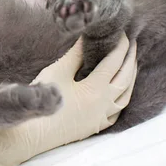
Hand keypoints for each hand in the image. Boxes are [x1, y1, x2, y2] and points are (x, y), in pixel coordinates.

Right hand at [0, 32, 136, 165]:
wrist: (32, 133)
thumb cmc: (42, 100)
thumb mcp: (57, 72)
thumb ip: (75, 55)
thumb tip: (86, 37)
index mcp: (96, 88)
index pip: (114, 62)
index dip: (120, 46)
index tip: (123, 32)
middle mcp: (104, 104)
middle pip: (126, 78)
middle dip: (130, 59)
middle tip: (132, 44)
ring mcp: (101, 117)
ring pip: (126, 96)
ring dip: (131, 79)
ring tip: (131, 66)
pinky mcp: (94, 127)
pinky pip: (117, 113)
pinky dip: (122, 100)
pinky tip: (119, 95)